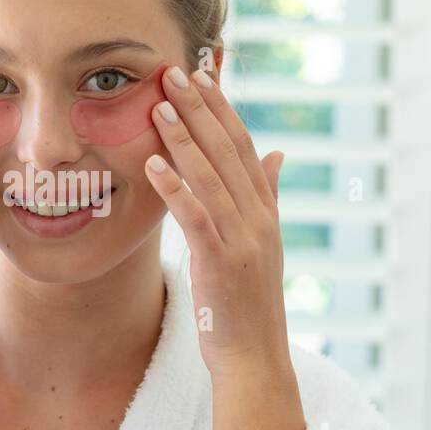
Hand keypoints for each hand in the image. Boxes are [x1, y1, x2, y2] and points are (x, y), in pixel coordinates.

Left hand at [143, 64, 295, 388]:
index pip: (245, 146)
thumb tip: (278, 155)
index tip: (203, 75)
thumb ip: (269, 196)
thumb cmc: (248, 303)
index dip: (223, 108)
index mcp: (266, 211)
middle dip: (201, 108)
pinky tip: (152, 162)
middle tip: (175, 71)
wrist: (254, 358)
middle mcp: (258, 218)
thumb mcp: (262, 244)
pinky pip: (195, 216)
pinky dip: (174, 186)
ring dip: (184, 138)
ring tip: (160, 104)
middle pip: (228, 151)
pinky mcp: (221, 262)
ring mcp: (242, 240)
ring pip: (211, 177)